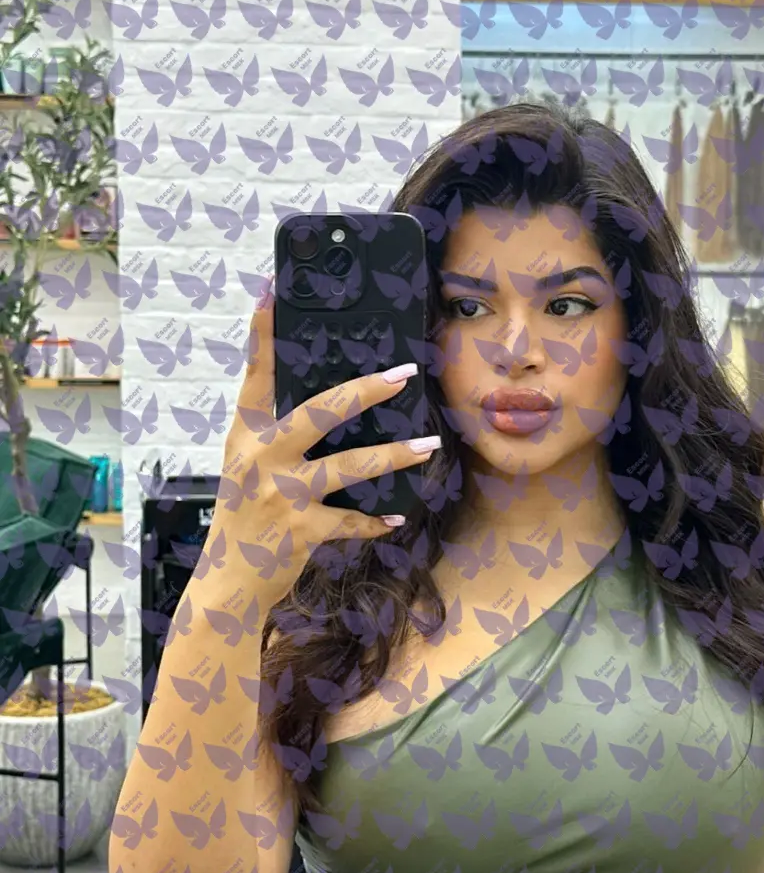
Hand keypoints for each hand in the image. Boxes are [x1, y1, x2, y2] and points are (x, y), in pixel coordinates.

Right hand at [197, 279, 438, 613]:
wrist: (227, 583)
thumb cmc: (244, 517)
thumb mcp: (248, 467)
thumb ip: (278, 434)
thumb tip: (332, 402)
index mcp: (245, 436)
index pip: (255, 374)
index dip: (263, 332)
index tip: (274, 289)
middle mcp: (260, 458)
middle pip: (319, 412)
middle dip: (365, 391)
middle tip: (404, 375)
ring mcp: (280, 495)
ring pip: (349, 466)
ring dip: (394, 455)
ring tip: (427, 446)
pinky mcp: (300, 530)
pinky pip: (351, 520)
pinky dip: (375, 520)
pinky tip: (395, 517)